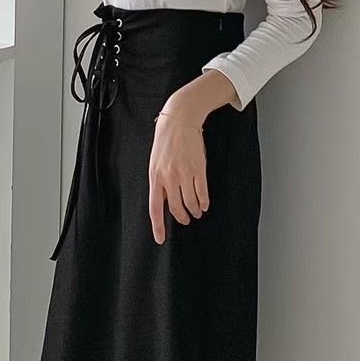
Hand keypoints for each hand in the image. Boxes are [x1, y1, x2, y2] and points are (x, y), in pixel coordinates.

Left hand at [148, 110, 209, 244]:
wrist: (179, 121)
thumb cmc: (166, 142)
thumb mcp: (155, 163)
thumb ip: (160, 182)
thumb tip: (164, 201)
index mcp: (155, 177)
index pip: (155, 208)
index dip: (158, 226)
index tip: (160, 239)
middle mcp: (169, 177)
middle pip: (176, 208)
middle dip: (182, 217)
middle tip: (186, 220)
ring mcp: (184, 173)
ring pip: (191, 202)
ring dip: (195, 210)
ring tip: (197, 212)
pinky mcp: (198, 169)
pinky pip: (202, 192)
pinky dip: (204, 202)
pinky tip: (204, 204)